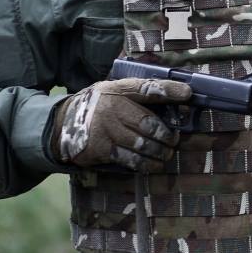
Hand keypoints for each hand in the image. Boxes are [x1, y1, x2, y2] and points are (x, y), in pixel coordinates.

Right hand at [50, 77, 186, 170]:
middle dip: (167, 135)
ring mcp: (105, 130)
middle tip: (174, 140)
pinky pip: (129, 159)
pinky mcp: (100, 149)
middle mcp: (111, 108)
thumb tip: (181, 98)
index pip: (147, 88)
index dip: (169, 90)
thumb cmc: (100, 106)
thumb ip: (142, 95)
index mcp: (118, 90)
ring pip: (141, 144)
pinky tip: (154, 164)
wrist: (63, 123)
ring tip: (166, 154)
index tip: (188, 93)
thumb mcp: (116, 91)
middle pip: (148, 123)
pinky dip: (145, 164)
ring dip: (159, 152)